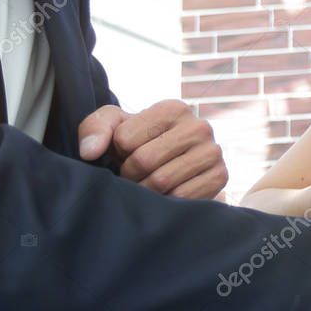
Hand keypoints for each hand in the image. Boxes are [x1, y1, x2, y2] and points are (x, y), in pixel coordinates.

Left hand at [78, 100, 227, 198]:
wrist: (172, 166)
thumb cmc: (139, 143)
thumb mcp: (113, 128)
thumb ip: (95, 129)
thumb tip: (90, 152)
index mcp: (174, 108)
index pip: (125, 138)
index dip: (117, 152)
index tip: (126, 153)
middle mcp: (199, 126)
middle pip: (144, 160)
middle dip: (129, 174)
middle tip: (134, 175)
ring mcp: (214, 152)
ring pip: (162, 180)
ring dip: (145, 191)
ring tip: (147, 184)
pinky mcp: (221, 176)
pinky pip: (183, 198)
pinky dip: (167, 202)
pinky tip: (166, 195)